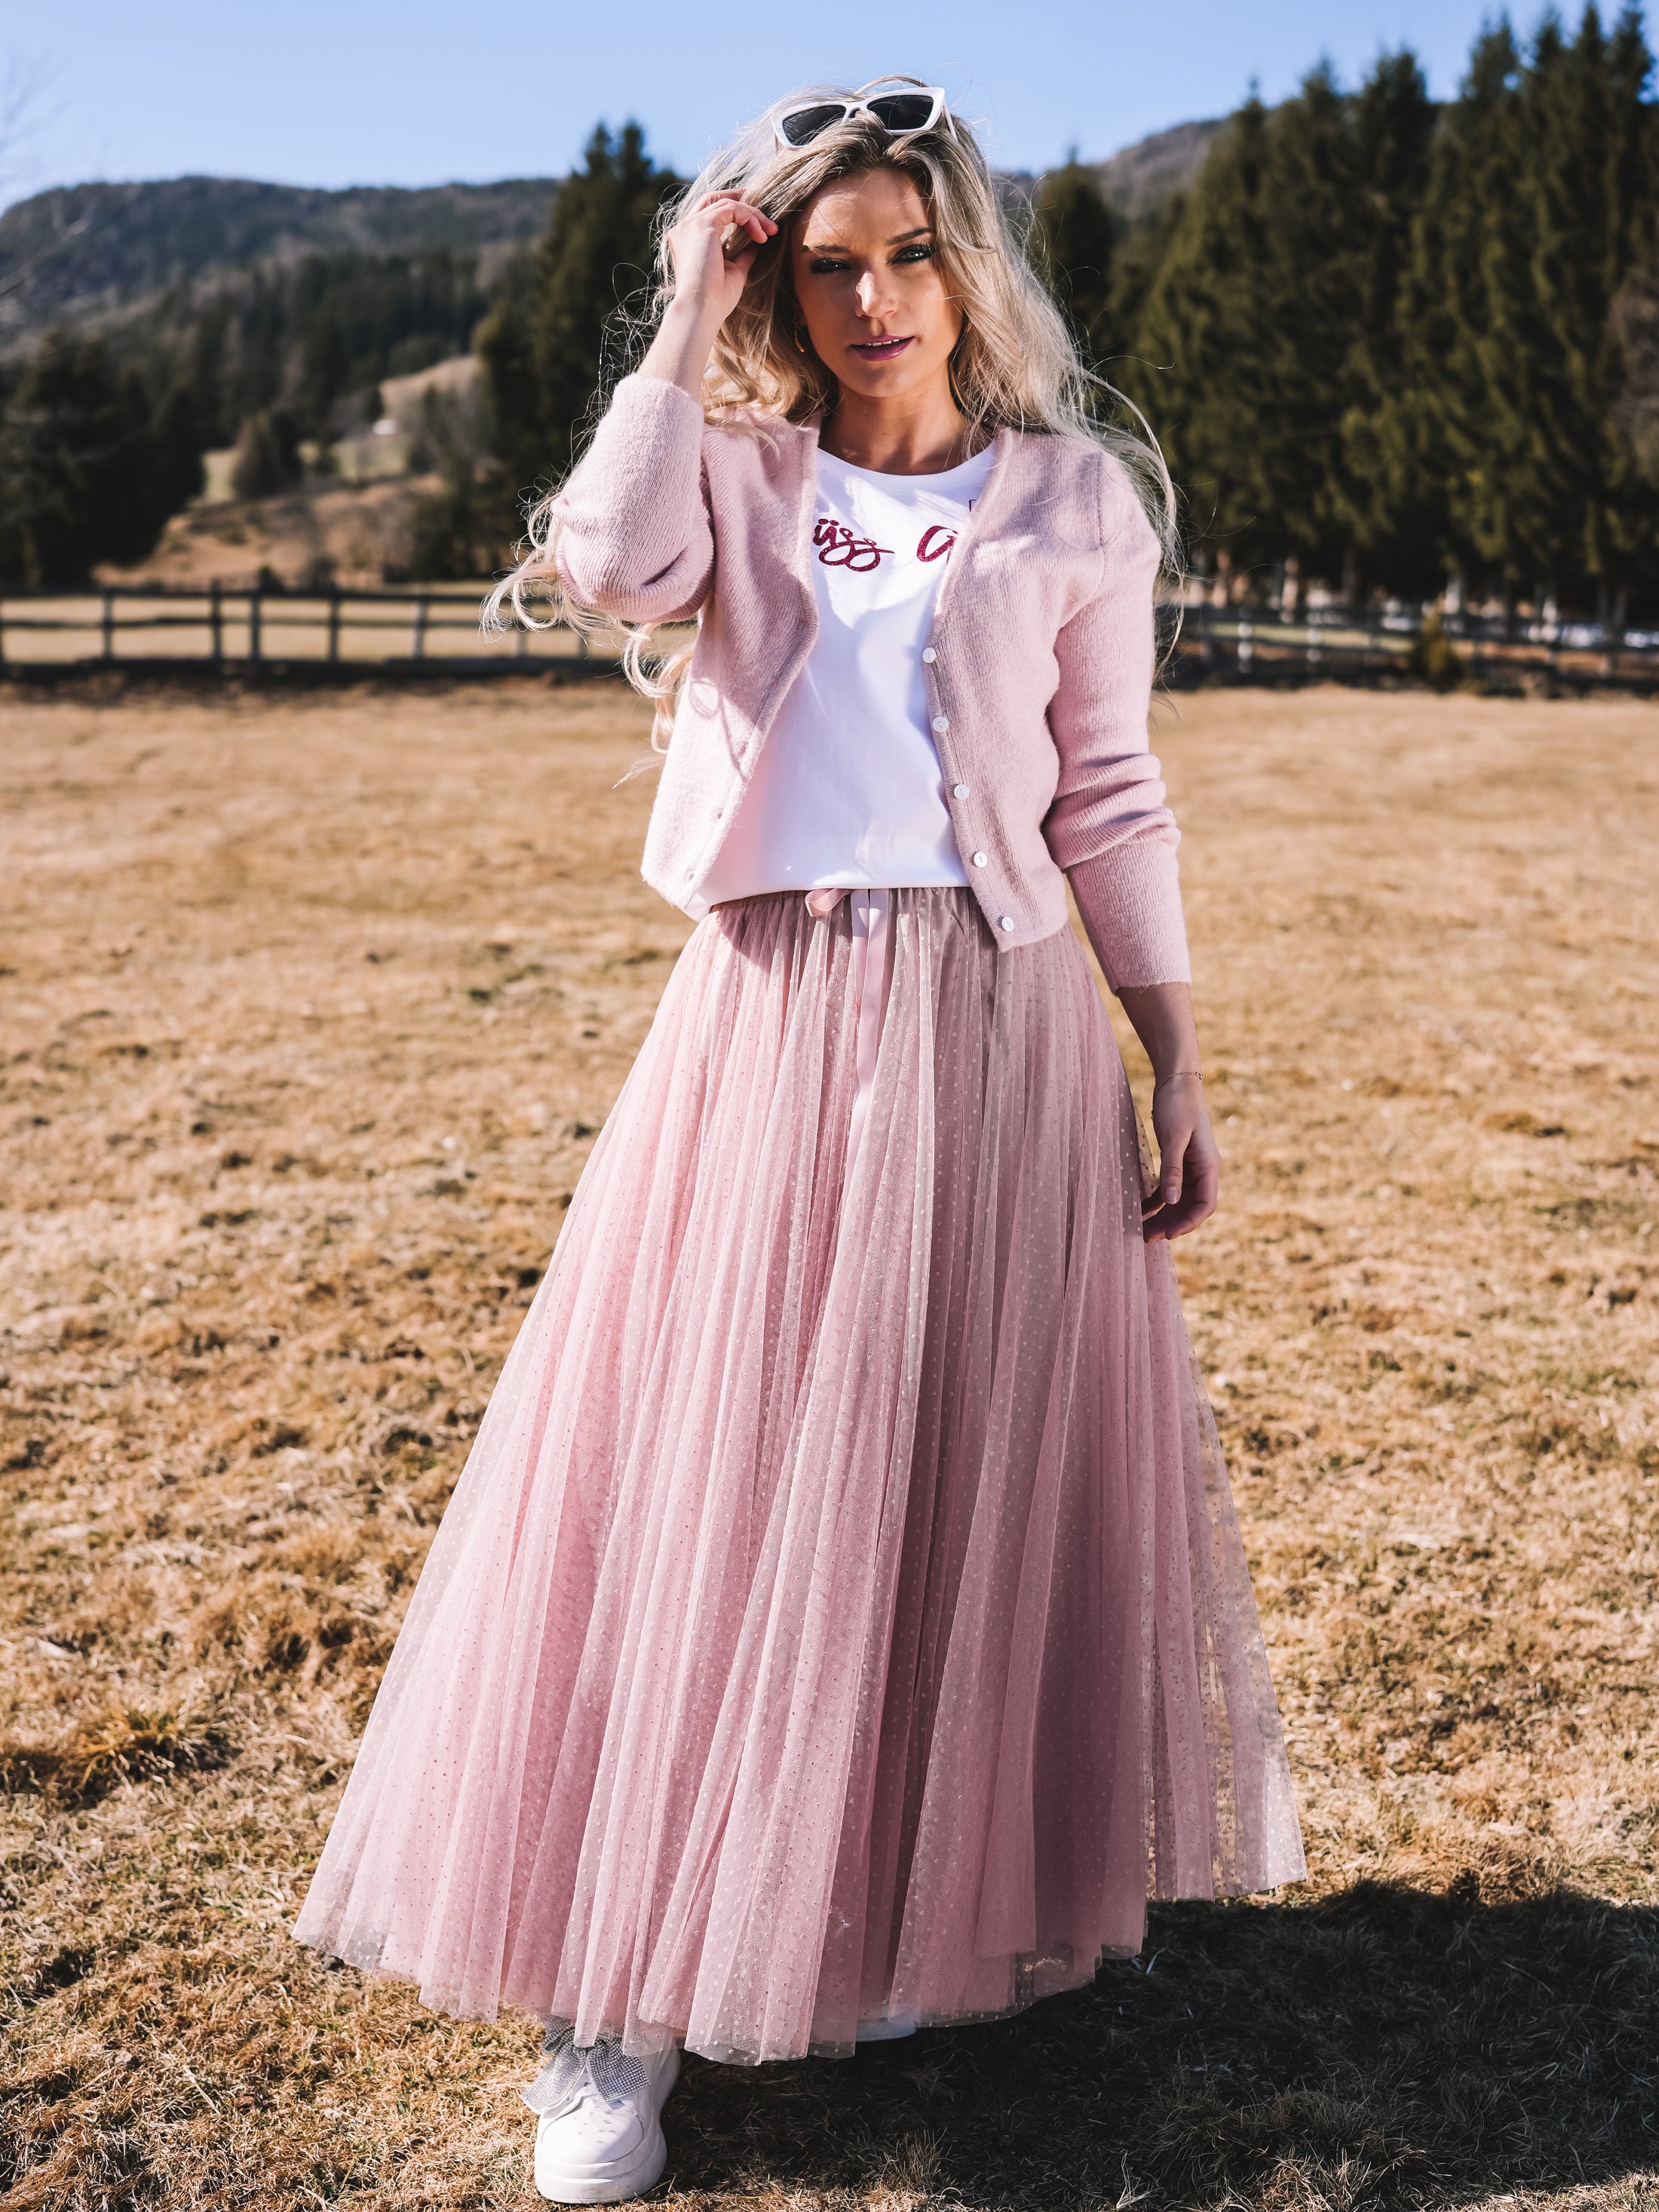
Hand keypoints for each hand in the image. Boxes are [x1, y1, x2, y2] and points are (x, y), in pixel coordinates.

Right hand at [664, 192, 776, 327]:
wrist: (701, 311)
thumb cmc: (714, 300)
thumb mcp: (733, 270)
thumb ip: (743, 253)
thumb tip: (758, 242)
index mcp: (687, 239)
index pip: (709, 211)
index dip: (734, 210)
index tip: (757, 223)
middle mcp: (685, 228)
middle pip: (715, 198)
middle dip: (741, 199)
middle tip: (766, 212)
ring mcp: (691, 224)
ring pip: (727, 202)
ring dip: (753, 214)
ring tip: (771, 231)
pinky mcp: (703, 225)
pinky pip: (732, 209)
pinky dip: (750, 218)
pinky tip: (762, 237)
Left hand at [1142, 1071, 1219, 1241]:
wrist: (1176, 1080)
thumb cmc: (1177, 1105)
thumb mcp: (1173, 1139)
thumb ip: (1172, 1170)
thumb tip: (1170, 1203)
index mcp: (1209, 1166)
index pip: (1205, 1205)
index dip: (1189, 1223)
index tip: (1168, 1234)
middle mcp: (1203, 1170)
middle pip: (1190, 1207)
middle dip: (1171, 1224)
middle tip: (1146, 1237)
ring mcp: (1191, 1167)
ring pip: (1179, 1200)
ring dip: (1163, 1216)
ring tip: (1142, 1230)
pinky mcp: (1178, 1160)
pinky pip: (1169, 1188)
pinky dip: (1157, 1200)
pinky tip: (1141, 1209)